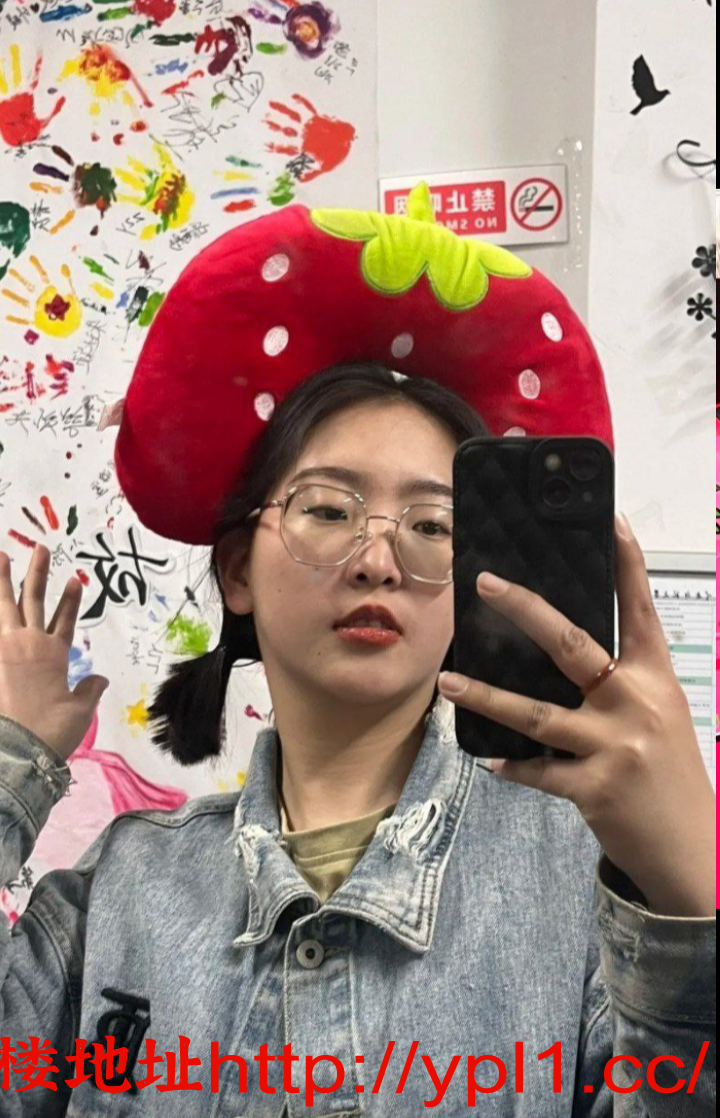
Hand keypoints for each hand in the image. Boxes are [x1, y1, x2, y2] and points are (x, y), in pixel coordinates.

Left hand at [0, 545, 108, 762]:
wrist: (19, 748)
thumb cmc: (52, 731)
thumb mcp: (79, 711)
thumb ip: (89, 690)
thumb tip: (101, 679)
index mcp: (54, 654)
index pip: (65, 619)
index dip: (71, 600)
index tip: (74, 580)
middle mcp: (28, 644)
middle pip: (32, 599)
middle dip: (36, 572)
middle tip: (40, 548)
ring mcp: (4, 649)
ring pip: (2, 605)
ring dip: (0, 580)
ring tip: (0, 556)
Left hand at [438, 514, 715, 917]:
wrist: (694, 846)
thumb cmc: (670, 770)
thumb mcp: (659, 712)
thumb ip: (620, 680)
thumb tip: (557, 648)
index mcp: (655, 677)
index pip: (640, 607)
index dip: (627, 561)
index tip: (609, 518)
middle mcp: (636, 703)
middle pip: (571, 644)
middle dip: (524, 609)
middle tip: (485, 583)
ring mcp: (615, 746)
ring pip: (536, 714)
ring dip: (486, 696)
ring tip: (448, 681)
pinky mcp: (595, 788)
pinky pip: (538, 771)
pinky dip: (511, 765)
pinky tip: (488, 758)